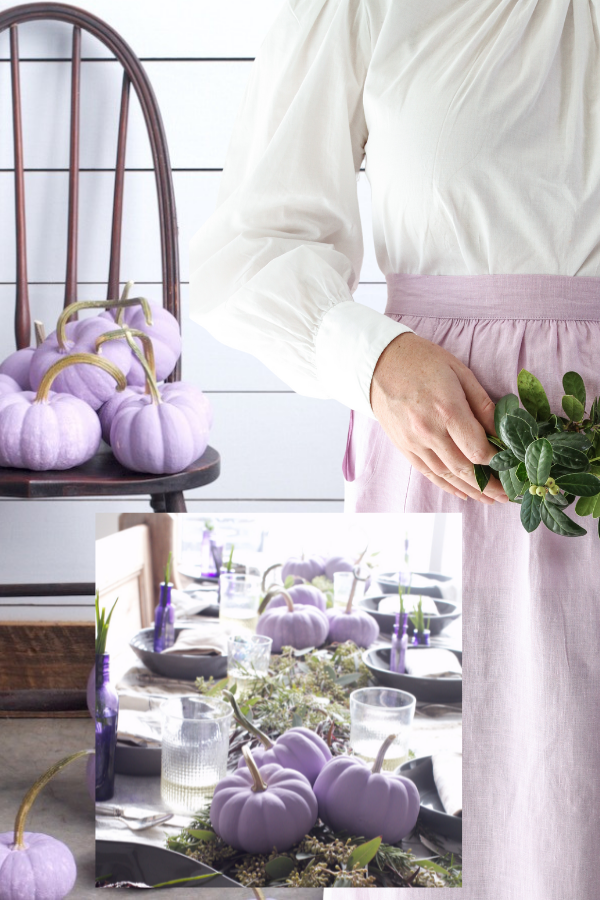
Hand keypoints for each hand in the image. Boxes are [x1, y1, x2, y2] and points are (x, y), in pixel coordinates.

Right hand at [370, 332, 507, 503]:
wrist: (380, 364)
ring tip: (490, 499)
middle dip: (490, 485)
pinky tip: (463, 493)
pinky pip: (429, 473)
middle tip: (507, 494)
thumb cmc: (424, 362)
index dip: (497, 461)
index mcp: (448, 411)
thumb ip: (482, 405)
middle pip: (465, 469)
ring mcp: (415, 443)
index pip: (478, 450)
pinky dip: (447, 485)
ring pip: (447, 475)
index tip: (510, 464)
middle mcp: (430, 432)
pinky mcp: (405, 447)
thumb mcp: (460, 373)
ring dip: (471, 490)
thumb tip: (502, 432)